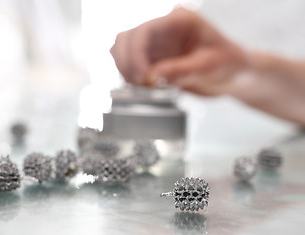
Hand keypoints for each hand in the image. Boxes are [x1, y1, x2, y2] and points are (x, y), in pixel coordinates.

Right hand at [110, 8, 249, 95]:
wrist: (235, 76)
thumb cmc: (231, 64)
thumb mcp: (209, 66)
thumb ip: (180, 70)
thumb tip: (150, 78)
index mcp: (179, 21)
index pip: (144, 31)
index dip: (136, 54)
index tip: (142, 78)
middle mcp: (164, 29)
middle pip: (126, 38)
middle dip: (127, 62)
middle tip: (139, 85)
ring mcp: (157, 45)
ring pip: (123, 51)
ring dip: (126, 70)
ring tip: (143, 88)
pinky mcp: (154, 60)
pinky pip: (132, 66)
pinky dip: (132, 78)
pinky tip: (145, 89)